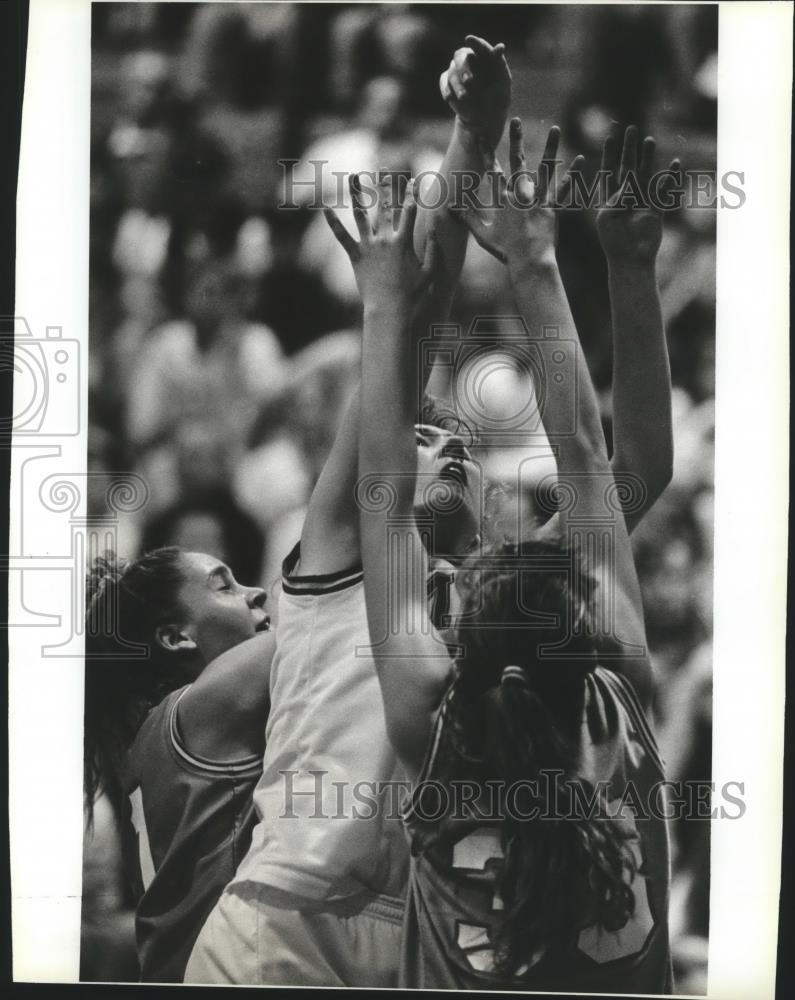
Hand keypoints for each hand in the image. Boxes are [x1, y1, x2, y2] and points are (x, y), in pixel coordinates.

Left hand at [324, 175, 438, 310]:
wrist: (388, 310)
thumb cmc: (411, 294)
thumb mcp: (430, 272)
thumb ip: (433, 249)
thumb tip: (435, 229)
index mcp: (403, 242)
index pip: (410, 211)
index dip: (412, 194)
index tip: (414, 180)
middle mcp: (385, 239)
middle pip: (386, 206)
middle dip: (386, 186)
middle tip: (385, 169)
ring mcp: (369, 246)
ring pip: (361, 214)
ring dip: (357, 193)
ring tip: (353, 177)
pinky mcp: (355, 256)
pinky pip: (342, 236)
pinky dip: (333, 222)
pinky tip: (324, 208)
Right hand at [440, 35, 510, 148]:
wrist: (485, 117)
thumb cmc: (497, 97)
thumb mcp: (503, 82)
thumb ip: (500, 63)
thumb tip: (501, 45)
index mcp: (484, 57)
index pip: (479, 46)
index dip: (475, 43)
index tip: (469, 39)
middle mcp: (469, 60)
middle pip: (460, 56)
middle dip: (463, 67)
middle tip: (469, 81)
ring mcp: (457, 71)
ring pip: (452, 72)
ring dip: (458, 85)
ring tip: (464, 97)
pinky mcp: (448, 83)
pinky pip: (443, 81)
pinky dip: (445, 89)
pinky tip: (449, 98)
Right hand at [456, 118, 581, 267]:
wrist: (528, 262)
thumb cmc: (505, 250)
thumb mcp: (482, 235)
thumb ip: (468, 219)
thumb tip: (450, 210)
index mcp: (503, 199)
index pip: (493, 171)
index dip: (487, 153)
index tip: (483, 137)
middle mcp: (520, 194)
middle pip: (517, 161)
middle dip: (515, 139)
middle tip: (516, 120)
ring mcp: (537, 199)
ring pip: (545, 168)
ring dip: (551, 146)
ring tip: (556, 128)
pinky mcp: (553, 207)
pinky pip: (564, 188)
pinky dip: (573, 174)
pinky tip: (581, 159)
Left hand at [596, 125, 681, 263]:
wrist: (630, 260)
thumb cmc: (613, 242)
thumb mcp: (607, 218)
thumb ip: (616, 198)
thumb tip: (629, 181)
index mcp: (609, 200)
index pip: (609, 172)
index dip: (609, 156)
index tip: (609, 138)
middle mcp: (626, 198)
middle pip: (628, 167)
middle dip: (629, 149)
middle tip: (631, 129)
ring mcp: (641, 202)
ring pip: (646, 175)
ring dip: (648, 157)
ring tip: (650, 139)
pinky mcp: (656, 210)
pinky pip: (664, 191)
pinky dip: (669, 178)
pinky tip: (674, 163)